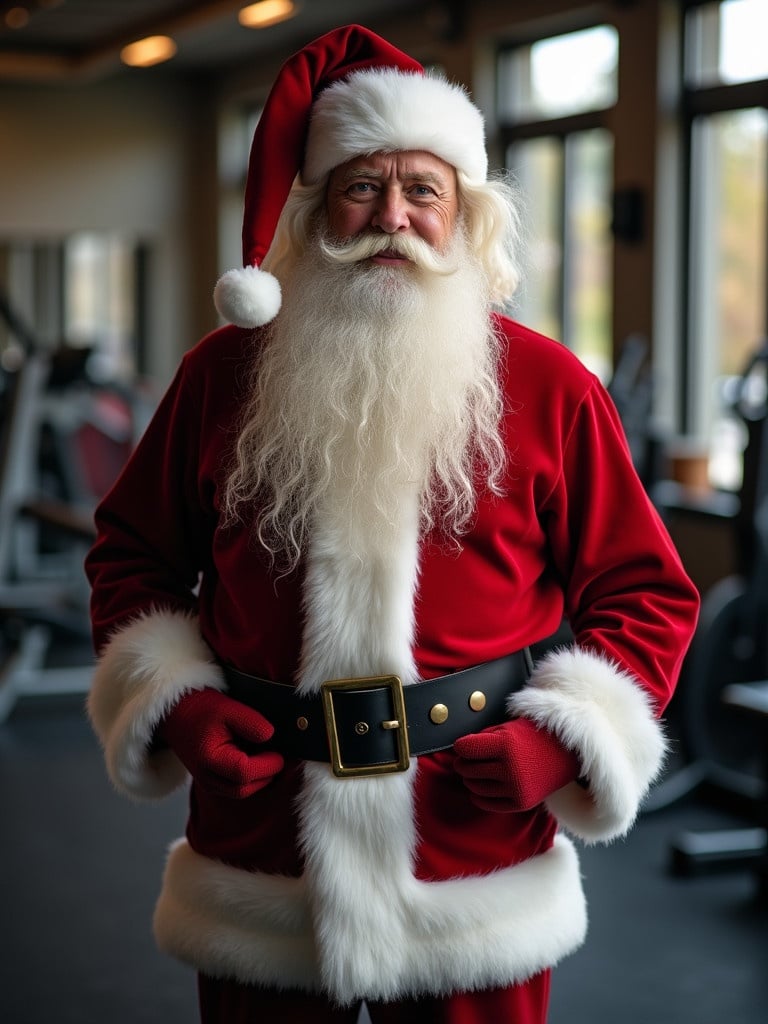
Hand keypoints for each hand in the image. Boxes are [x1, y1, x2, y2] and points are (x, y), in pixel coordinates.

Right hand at [157, 688, 283, 798]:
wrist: (177, 714)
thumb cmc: (201, 709)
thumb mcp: (229, 708)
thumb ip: (251, 724)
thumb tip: (271, 737)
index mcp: (209, 759)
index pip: (243, 772)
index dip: (266, 765)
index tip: (280, 754)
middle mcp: (206, 776)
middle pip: (243, 788)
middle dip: (266, 775)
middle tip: (279, 757)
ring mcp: (207, 782)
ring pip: (240, 792)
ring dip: (258, 779)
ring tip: (268, 758)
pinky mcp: (211, 781)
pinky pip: (235, 788)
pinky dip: (249, 779)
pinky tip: (257, 761)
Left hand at [453, 717, 579, 812]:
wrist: (567, 754)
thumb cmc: (535, 736)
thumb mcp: (510, 727)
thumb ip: (485, 737)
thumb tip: (461, 749)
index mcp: (505, 745)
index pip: (466, 749)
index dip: (460, 747)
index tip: (461, 746)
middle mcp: (509, 769)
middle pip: (468, 769)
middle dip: (462, 764)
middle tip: (463, 760)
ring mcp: (515, 788)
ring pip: (476, 787)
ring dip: (469, 780)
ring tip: (471, 773)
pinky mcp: (521, 803)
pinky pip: (489, 804)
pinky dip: (478, 797)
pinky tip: (476, 790)